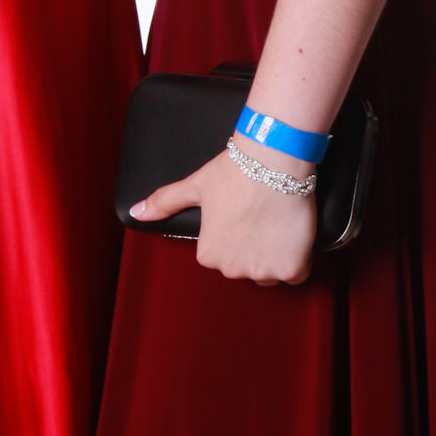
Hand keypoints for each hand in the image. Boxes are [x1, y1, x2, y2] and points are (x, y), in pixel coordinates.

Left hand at [130, 149, 317, 286]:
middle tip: (262, 218)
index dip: (239, 237)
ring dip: (278, 256)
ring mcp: (262, 271)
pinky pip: (297, 274)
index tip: (245, 217)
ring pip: (272, 273)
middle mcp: (231, 269)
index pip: (226, 257)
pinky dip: (298, 259)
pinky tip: (293, 234)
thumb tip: (136, 213)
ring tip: (277, 224)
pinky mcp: (290, 269)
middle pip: (249, 268)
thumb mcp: (195, 186)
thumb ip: (165, 202)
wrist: (274, 161)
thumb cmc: (235, 171)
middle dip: (257, 249)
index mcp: (208, 255)